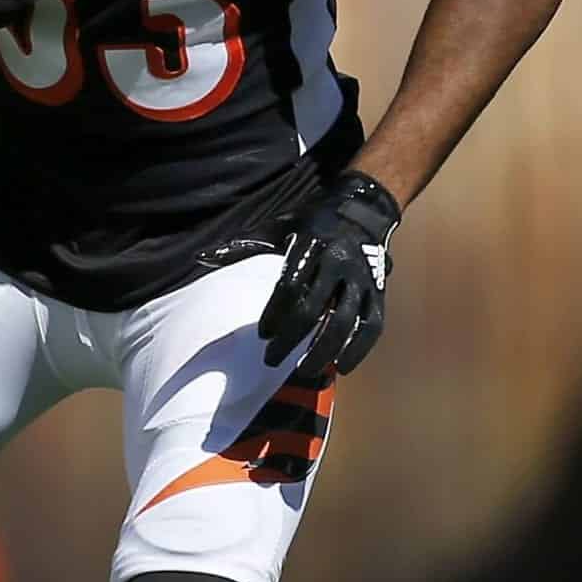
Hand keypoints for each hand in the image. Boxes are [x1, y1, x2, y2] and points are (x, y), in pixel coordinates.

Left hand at [257, 171, 400, 377]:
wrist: (362, 209)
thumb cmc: (311, 223)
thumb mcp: (278, 226)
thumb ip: (244, 245)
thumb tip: (203, 257)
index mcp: (311, 243)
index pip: (290, 284)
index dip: (275, 313)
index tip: (263, 335)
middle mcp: (338, 260)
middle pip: (313, 307)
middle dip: (291, 338)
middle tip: (272, 360)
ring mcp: (361, 278)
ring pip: (344, 320)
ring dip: (324, 349)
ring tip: (306, 371)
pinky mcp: (377, 292)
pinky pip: (372, 325)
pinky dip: (359, 348)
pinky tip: (342, 367)